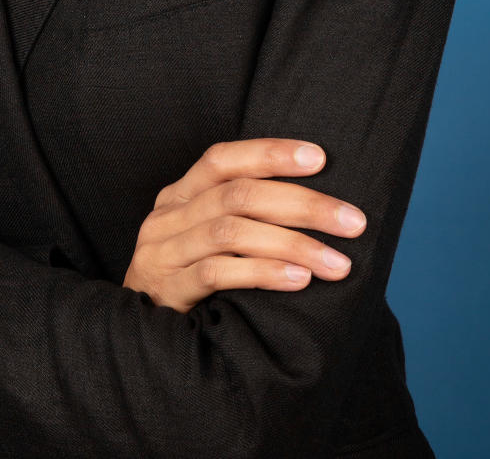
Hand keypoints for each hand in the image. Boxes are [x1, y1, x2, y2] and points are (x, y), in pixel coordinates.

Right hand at [121, 139, 366, 313]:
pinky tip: (298, 280)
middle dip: (303, 204)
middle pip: (238, 195)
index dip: (270, 153)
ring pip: (232, 232)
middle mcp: (168, 216)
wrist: (137, 337)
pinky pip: (218, 274)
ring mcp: (164, 253)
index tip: (320, 158)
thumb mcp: (203, 237)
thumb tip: (318, 206)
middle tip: (352, 221)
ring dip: (293, 244)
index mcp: (179, 194)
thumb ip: (240, 216)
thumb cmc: (188, 278)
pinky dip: (263, 272)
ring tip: (336, 262)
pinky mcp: (167, 290)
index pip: (223, 159)